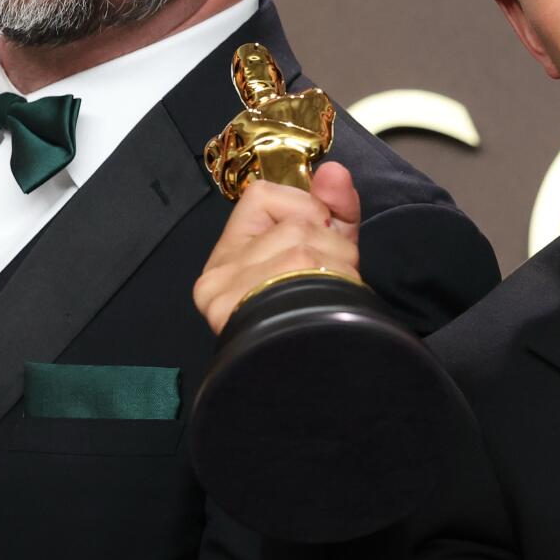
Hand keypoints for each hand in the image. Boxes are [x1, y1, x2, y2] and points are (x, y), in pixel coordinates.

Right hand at [193, 161, 360, 333]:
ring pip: (302, 242)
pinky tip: (331, 305)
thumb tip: (334, 171)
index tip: (320, 234)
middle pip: (294, 222)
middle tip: (332, 281)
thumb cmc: (320, 321)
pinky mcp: (237, 308)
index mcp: (230, 259)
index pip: (262, 197)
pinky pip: (302, 266)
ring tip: (334, 298)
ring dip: (339, 268)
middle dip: (332, 247)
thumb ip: (334, 211)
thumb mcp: (329, 255)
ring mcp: (225, 292)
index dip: (303, 207)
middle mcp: (219, 274)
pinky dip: (334, 281)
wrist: (319, 387)